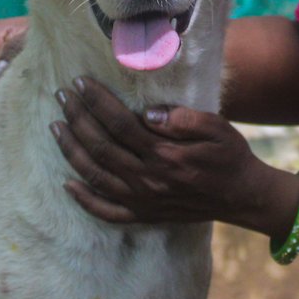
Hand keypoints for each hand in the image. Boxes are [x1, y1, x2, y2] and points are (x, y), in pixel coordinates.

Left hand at [50, 76, 279, 225]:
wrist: (242, 196)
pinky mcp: (143, 215)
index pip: (120, 123)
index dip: (96, 101)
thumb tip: (149, 113)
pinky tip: (67, 184)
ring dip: (72, 151)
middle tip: (62, 96)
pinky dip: (84, 200)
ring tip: (56, 127)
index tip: (80, 82)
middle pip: (101, 146)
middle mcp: (148, 179)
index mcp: (164, 154)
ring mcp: (143, 200)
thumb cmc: (229, 156)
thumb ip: (183, 119)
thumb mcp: (217, 128)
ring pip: (96, 175)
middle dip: (77, 118)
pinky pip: (106, 212)